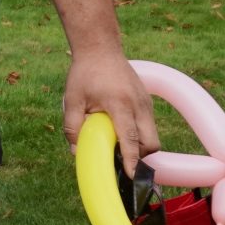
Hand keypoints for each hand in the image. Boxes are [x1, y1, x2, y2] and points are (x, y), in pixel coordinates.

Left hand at [63, 52, 159, 173]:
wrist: (100, 48)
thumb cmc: (85, 74)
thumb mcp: (72, 100)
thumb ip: (72, 127)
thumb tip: (76, 152)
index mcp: (120, 104)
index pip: (131, 138)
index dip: (132, 160)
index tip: (132, 176)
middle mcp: (139, 105)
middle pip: (151, 142)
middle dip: (139, 156)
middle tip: (120, 158)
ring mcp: (146, 102)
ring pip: (152, 135)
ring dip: (139, 145)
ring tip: (117, 142)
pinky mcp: (147, 101)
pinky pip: (149, 125)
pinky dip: (139, 133)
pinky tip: (120, 129)